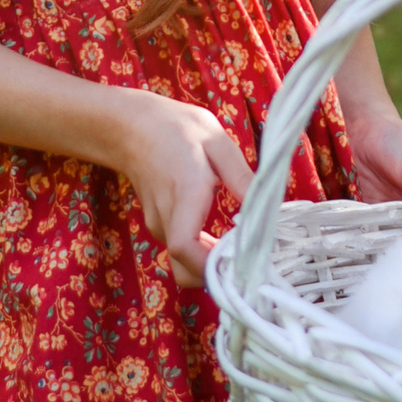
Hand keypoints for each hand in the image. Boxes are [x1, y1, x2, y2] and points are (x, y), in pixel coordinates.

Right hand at [107, 92, 255, 288]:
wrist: (132, 127)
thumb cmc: (177, 129)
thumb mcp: (216, 141)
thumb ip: (241, 176)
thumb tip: (269, 206)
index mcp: (185, 193)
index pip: (185, 246)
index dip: (210, 265)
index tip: (240, 261)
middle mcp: (167, 216)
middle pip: (185, 269)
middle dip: (216, 274)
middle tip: (247, 260)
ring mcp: (159, 224)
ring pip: (182, 264)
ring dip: (210, 264)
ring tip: (238, 248)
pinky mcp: (158, 225)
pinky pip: (180, 251)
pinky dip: (201, 253)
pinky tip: (220, 236)